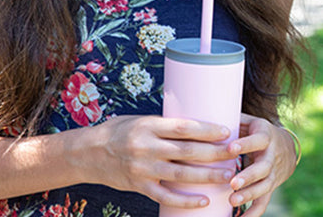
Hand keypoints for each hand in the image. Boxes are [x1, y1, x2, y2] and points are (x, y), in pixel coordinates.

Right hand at [86, 115, 238, 208]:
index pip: (184, 127)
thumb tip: (198, 125)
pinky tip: (204, 201)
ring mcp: (142, 169)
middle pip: (187, 151)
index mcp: (148, 126)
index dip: (207, 130)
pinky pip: (166, 196)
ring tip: (228, 176)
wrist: (87, 153)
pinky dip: (186, 201)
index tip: (227, 131)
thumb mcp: (140, 121)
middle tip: (235, 153)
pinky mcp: (139, 186)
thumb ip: (165, 125)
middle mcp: (146, 147)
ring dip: (207, 177)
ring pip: (181, 175)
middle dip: (214, 153)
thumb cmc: (118, 132)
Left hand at [226, 114, 297, 216]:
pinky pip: (264, 201)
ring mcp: (273, 172)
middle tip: (232, 183)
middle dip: (248, 176)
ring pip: (265, 185)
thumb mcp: (250, 121)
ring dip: (249, 194)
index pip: (257, 140)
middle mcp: (272, 155)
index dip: (245, 144)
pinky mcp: (271, 186)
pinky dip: (254, 212)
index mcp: (265, 135)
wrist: (286, 146)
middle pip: (263, 167)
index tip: (231, 148)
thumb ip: (231, 120)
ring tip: (232, 201)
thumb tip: (204, 116)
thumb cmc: (257, 131)